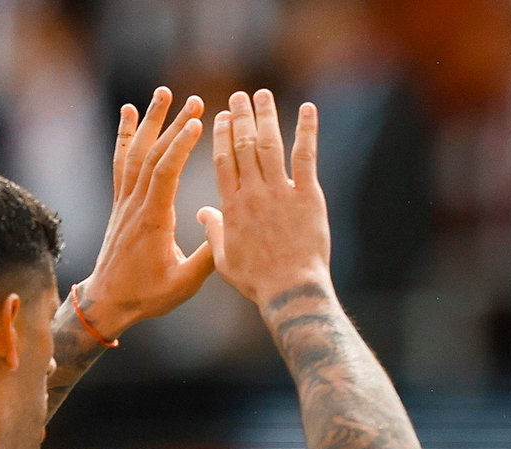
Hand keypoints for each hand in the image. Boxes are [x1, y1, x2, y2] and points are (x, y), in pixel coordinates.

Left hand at [74, 89, 216, 336]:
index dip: (180, 147)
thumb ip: (207, 257)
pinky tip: (129, 113)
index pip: (165, 174)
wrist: (108, 301)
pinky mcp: (121, 203)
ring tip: (163, 93)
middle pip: (152, 155)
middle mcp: (135, 205)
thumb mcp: (184, 283)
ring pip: (135, 153)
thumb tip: (231, 231)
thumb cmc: (147, 296)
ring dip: (149, 121)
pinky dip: (125, 135)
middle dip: (172, 125)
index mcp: (153, 221)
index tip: (197, 123)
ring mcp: (125, 201)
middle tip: (193, 100)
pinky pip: (121, 162)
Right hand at [200, 89, 329, 306]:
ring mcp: (280, 193)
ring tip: (262, 95)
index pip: (223, 160)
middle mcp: (253, 193)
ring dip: (265, 116)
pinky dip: (307, 131)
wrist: (290, 290)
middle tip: (240, 96)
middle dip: (241, 118)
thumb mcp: (224, 259)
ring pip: (269, 145)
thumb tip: (202, 215)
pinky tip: (308, 109)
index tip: (223, 117)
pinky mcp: (307, 197)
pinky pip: (305, 157)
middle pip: (243, 146)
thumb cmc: (257, 280)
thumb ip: (213, 232)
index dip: (222, 135)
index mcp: (231, 206)